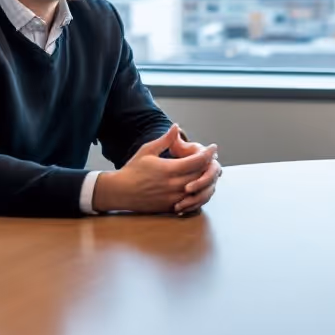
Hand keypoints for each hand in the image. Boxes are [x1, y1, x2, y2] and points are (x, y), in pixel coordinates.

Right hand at [92, 124, 217, 213]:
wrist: (120, 192)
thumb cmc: (133, 170)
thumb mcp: (147, 150)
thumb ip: (165, 140)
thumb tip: (176, 127)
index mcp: (169, 169)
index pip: (197, 161)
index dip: (208, 153)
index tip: (214, 147)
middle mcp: (174, 185)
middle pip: (202, 175)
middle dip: (210, 165)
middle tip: (213, 158)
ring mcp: (173, 198)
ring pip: (199, 190)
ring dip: (206, 180)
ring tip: (208, 171)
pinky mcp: (171, 207)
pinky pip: (192, 202)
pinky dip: (198, 193)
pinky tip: (198, 185)